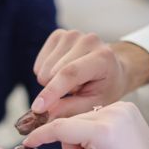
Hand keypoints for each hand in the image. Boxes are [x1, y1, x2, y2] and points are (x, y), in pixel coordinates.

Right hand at [23, 102, 148, 148]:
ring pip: (80, 120)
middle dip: (69, 147)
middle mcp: (113, 112)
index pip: (60, 128)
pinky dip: (92, 132)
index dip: (40, 136)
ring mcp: (121, 106)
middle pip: (70, 125)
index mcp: (104, 131)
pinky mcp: (126, 105)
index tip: (27, 144)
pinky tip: (104, 147)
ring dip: (80, 139)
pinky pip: (95, 115)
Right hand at [31, 30, 148, 118]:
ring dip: (52, 81)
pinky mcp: (59, 35)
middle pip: (52, 72)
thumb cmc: (105, 88)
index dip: (52, 91)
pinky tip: (62, 72)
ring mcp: (72, 35)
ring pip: (43, 68)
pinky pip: (40, 63)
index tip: (37, 108)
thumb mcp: (95, 104)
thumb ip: (71, 108)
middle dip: (56, 90)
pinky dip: (46, 73)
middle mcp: (87, 40)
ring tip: (72, 81)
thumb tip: (45, 113)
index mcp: (102, 57)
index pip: (70, 73)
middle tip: (77, 90)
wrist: (112, 68)